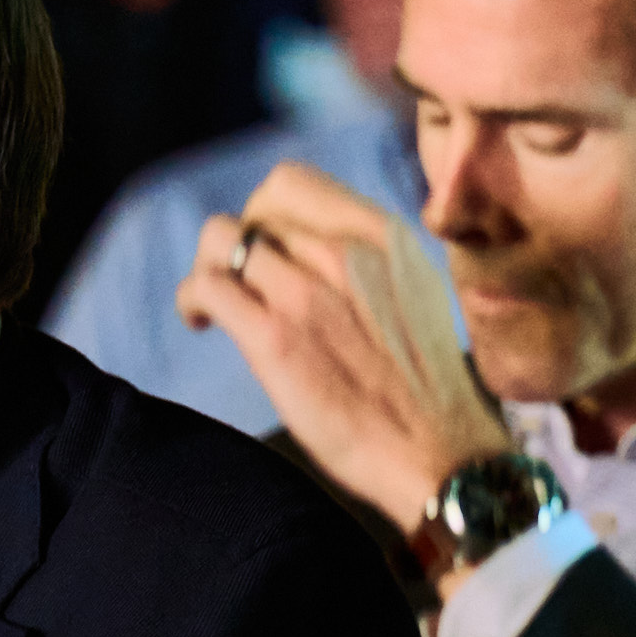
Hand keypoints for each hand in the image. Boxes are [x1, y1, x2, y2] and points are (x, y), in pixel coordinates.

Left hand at [183, 163, 510, 547]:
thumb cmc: (426, 388)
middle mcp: (345, 252)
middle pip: (253, 208)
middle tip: (238, 281)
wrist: (441, 453)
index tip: (266, 249)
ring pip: (222, 239)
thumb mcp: (413, 294)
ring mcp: (308, 293)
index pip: (290, 183)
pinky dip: (193, 300)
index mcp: (382, 237)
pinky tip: (203, 324)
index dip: (261, 212)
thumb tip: (311, 248)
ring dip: (206, 267)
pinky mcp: (277, 340)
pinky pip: (208, 287)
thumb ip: (366, 261)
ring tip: (212, 305)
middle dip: (237, 239)